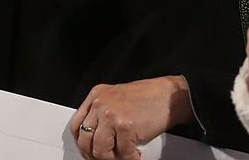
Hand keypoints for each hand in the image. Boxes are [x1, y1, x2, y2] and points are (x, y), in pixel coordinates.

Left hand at [69, 76, 193, 159]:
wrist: (171, 96)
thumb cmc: (149, 97)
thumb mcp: (117, 98)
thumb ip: (102, 113)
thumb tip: (94, 138)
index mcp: (97, 95)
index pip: (77, 125)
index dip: (83, 143)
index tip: (89, 151)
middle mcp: (101, 103)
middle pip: (85, 140)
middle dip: (96, 155)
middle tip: (108, 158)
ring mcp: (111, 114)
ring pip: (100, 151)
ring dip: (113, 159)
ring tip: (124, 156)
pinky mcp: (125, 126)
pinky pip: (122, 154)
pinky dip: (131, 159)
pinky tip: (136, 154)